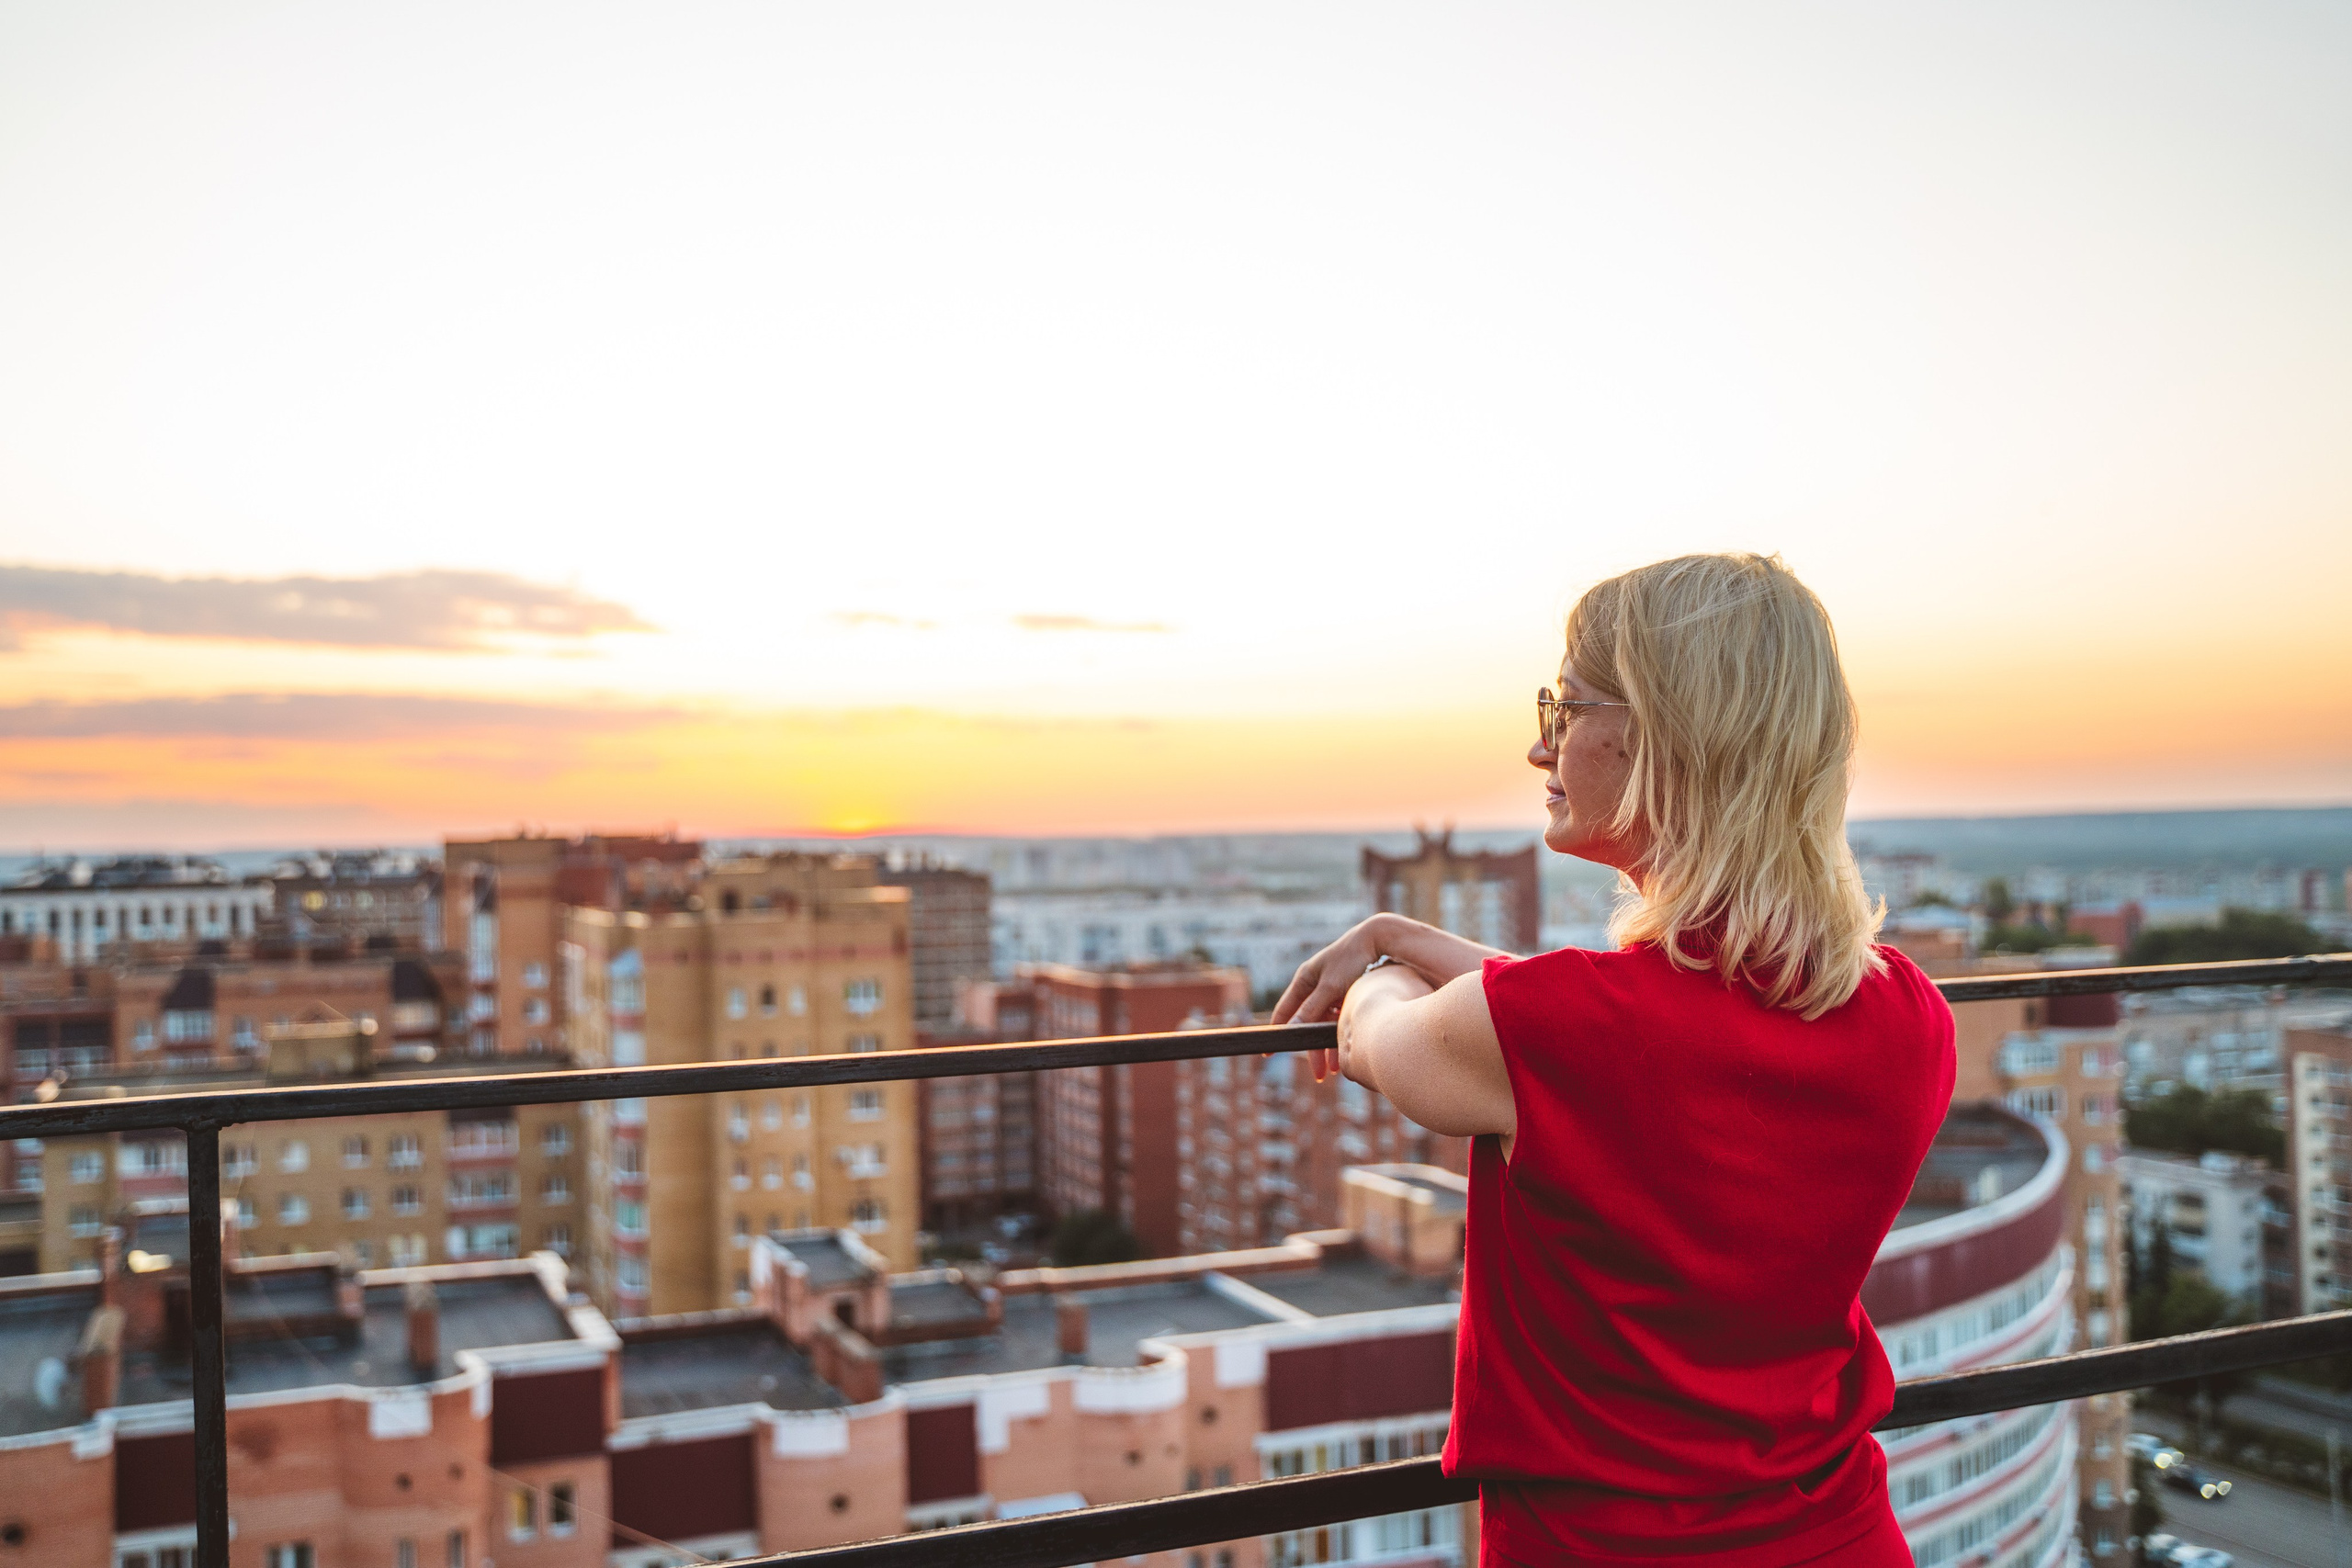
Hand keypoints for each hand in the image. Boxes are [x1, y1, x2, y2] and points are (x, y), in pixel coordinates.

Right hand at [1272, 917, 1418, 1081]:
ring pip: (1324, 1023)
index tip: (1269, 1053)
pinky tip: (1346, 1049)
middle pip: (1307, 1023)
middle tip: (1318, 1074)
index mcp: (1304, 980)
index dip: (1277, 1033)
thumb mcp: (1330, 988)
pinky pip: (1338, 1018)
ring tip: (1335, 1069)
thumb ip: (1311, 1009)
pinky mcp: (1346, 992)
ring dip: (1328, 1045)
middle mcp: (1314, 984)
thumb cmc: (1352, 959)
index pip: (1284, 1012)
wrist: (1379, 939)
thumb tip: (1291, 1030)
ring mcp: (1330, 989)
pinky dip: (1340, 1033)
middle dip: (1312, 1048)